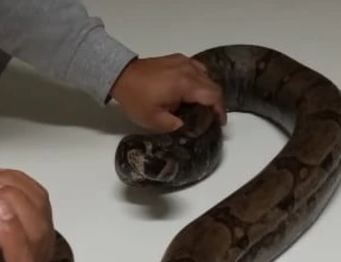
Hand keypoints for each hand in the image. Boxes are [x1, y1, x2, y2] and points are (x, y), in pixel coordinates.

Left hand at [110, 53, 226, 131]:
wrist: (121, 76)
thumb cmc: (136, 99)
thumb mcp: (154, 120)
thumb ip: (175, 125)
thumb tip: (186, 124)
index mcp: (185, 84)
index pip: (213, 95)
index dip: (220, 110)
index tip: (219, 122)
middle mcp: (188, 70)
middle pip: (213, 85)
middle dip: (216, 102)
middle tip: (212, 116)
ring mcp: (183, 61)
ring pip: (206, 75)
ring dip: (208, 90)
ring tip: (203, 104)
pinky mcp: (176, 59)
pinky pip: (196, 68)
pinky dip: (200, 79)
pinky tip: (192, 90)